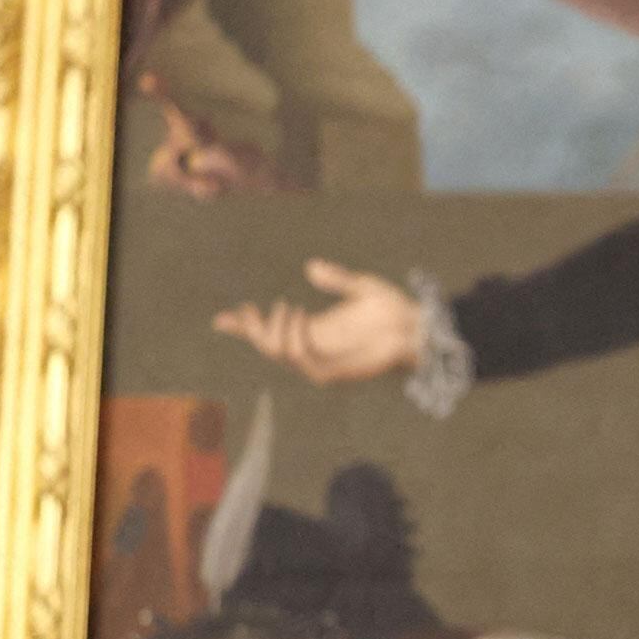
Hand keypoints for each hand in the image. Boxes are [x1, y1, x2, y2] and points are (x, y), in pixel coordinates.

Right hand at [212, 259, 423, 384]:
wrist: (418, 327)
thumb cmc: (395, 310)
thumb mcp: (361, 288)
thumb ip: (336, 279)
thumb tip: (310, 267)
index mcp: (315, 331)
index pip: (273, 334)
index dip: (245, 328)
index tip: (220, 319)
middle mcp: (315, 348)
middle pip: (267, 347)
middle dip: (251, 330)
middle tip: (251, 308)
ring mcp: (325, 362)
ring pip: (279, 354)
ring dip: (274, 330)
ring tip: (287, 306)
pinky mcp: (337, 371)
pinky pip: (302, 360)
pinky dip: (294, 339)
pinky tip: (298, 317)